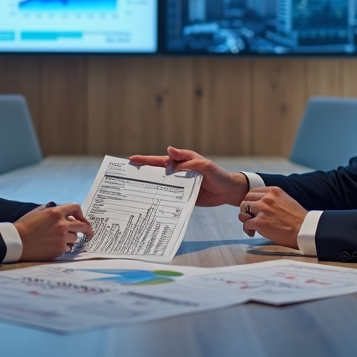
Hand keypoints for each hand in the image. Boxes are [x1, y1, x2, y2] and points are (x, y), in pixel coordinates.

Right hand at [14, 203, 93, 261]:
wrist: (17, 242)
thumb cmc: (25, 226)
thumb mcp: (38, 212)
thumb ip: (53, 209)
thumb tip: (65, 212)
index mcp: (56, 212)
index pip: (76, 208)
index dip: (81, 213)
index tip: (82, 219)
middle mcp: (61, 224)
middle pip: (82, 225)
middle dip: (87, 229)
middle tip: (89, 233)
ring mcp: (62, 238)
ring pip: (75, 238)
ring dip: (70, 238)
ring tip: (57, 240)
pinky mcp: (59, 249)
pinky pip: (68, 248)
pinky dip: (64, 247)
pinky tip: (53, 246)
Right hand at [129, 146, 248, 206]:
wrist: (228, 191)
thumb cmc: (217, 174)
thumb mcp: (204, 165)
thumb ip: (187, 161)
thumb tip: (169, 152)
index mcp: (180, 163)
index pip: (160, 161)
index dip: (145, 160)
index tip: (131, 160)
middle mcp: (177, 174)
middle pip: (157, 174)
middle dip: (143, 175)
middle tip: (127, 179)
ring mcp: (179, 186)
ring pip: (162, 187)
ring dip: (150, 189)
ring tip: (135, 193)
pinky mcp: (183, 198)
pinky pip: (170, 198)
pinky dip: (162, 200)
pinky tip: (152, 204)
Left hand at [237, 187, 307, 249]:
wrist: (304, 230)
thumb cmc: (297, 219)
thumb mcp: (286, 200)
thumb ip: (273, 199)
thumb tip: (261, 203)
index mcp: (274, 191)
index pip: (253, 191)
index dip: (250, 201)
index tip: (252, 208)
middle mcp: (267, 198)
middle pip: (245, 200)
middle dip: (246, 209)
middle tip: (251, 217)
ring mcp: (263, 210)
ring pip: (243, 210)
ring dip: (245, 218)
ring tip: (251, 225)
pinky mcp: (260, 223)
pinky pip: (246, 224)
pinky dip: (247, 229)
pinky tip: (253, 232)